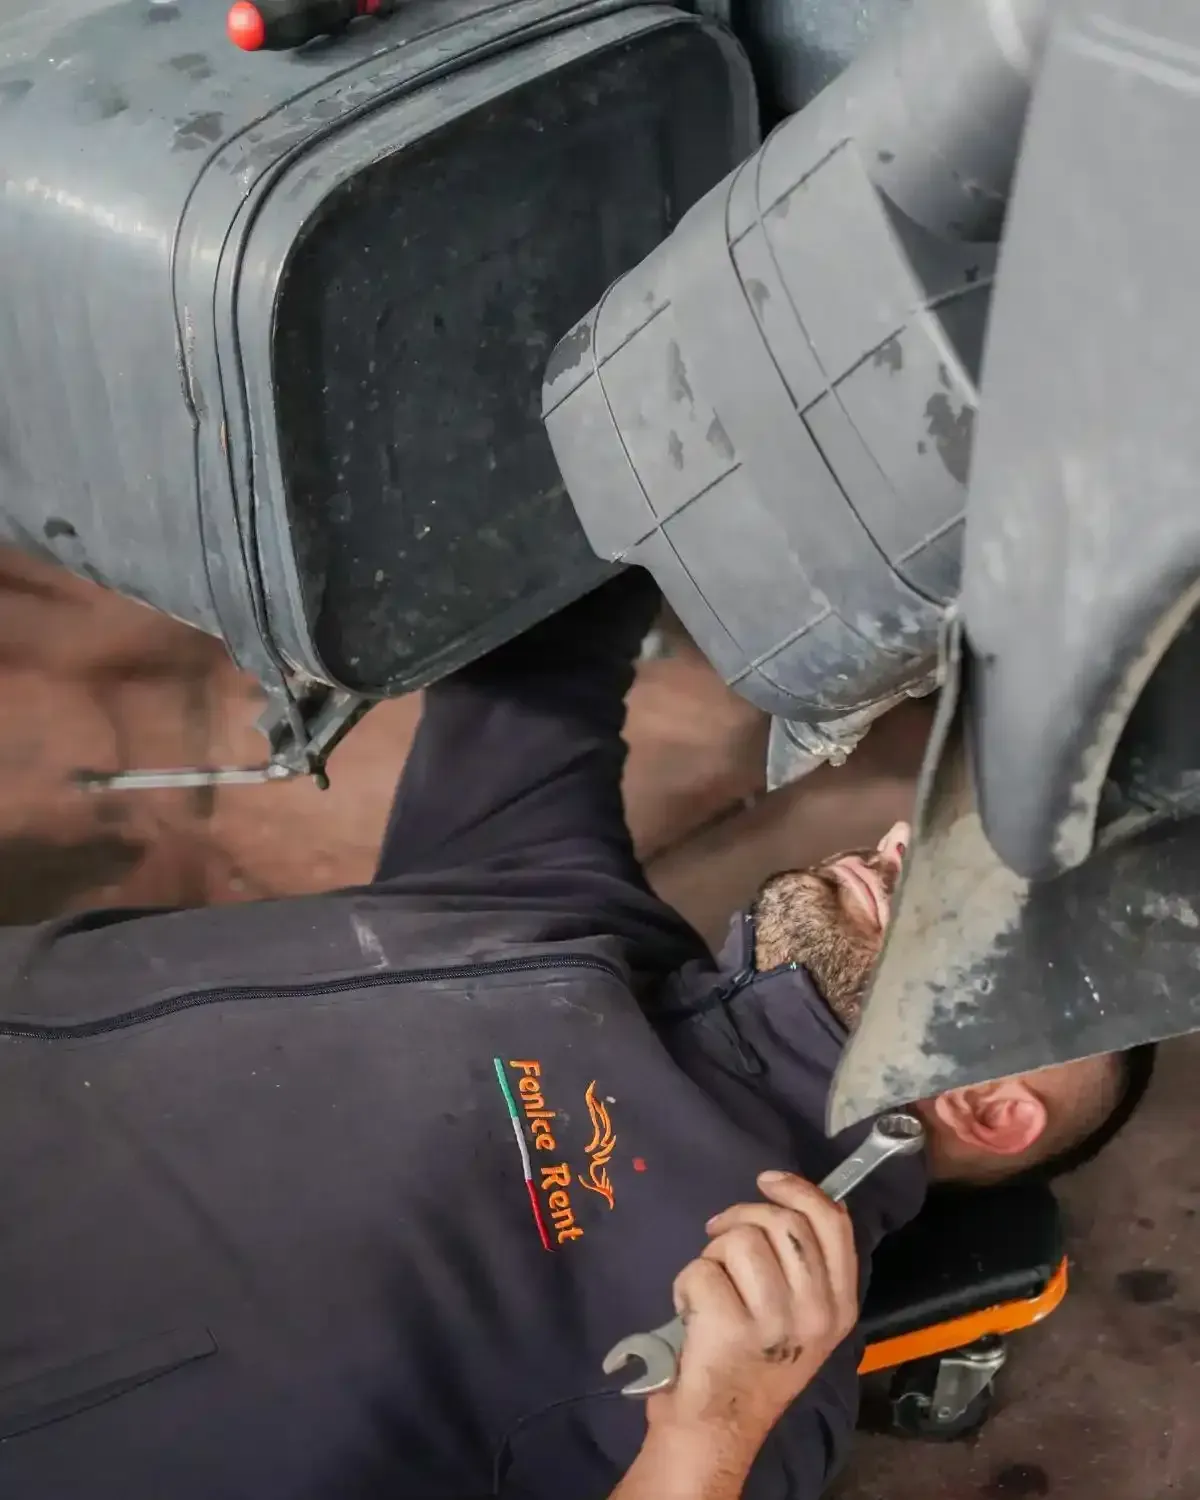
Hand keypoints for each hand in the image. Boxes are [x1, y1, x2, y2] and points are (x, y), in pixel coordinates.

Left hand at [647, 1171, 858, 1452]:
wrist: (717, 1428)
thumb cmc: (753, 1362)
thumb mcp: (802, 1317)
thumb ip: (807, 1265)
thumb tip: (796, 1200)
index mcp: (839, 1306)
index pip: (833, 1223)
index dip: (799, 1190)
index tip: (767, 1181)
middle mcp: (815, 1313)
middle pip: (783, 1222)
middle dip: (741, 1216)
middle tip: (719, 1235)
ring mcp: (774, 1322)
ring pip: (739, 1239)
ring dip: (713, 1253)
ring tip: (712, 1286)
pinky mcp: (730, 1328)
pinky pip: (700, 1269)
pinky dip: (686, 1283)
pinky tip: (692, 1313)